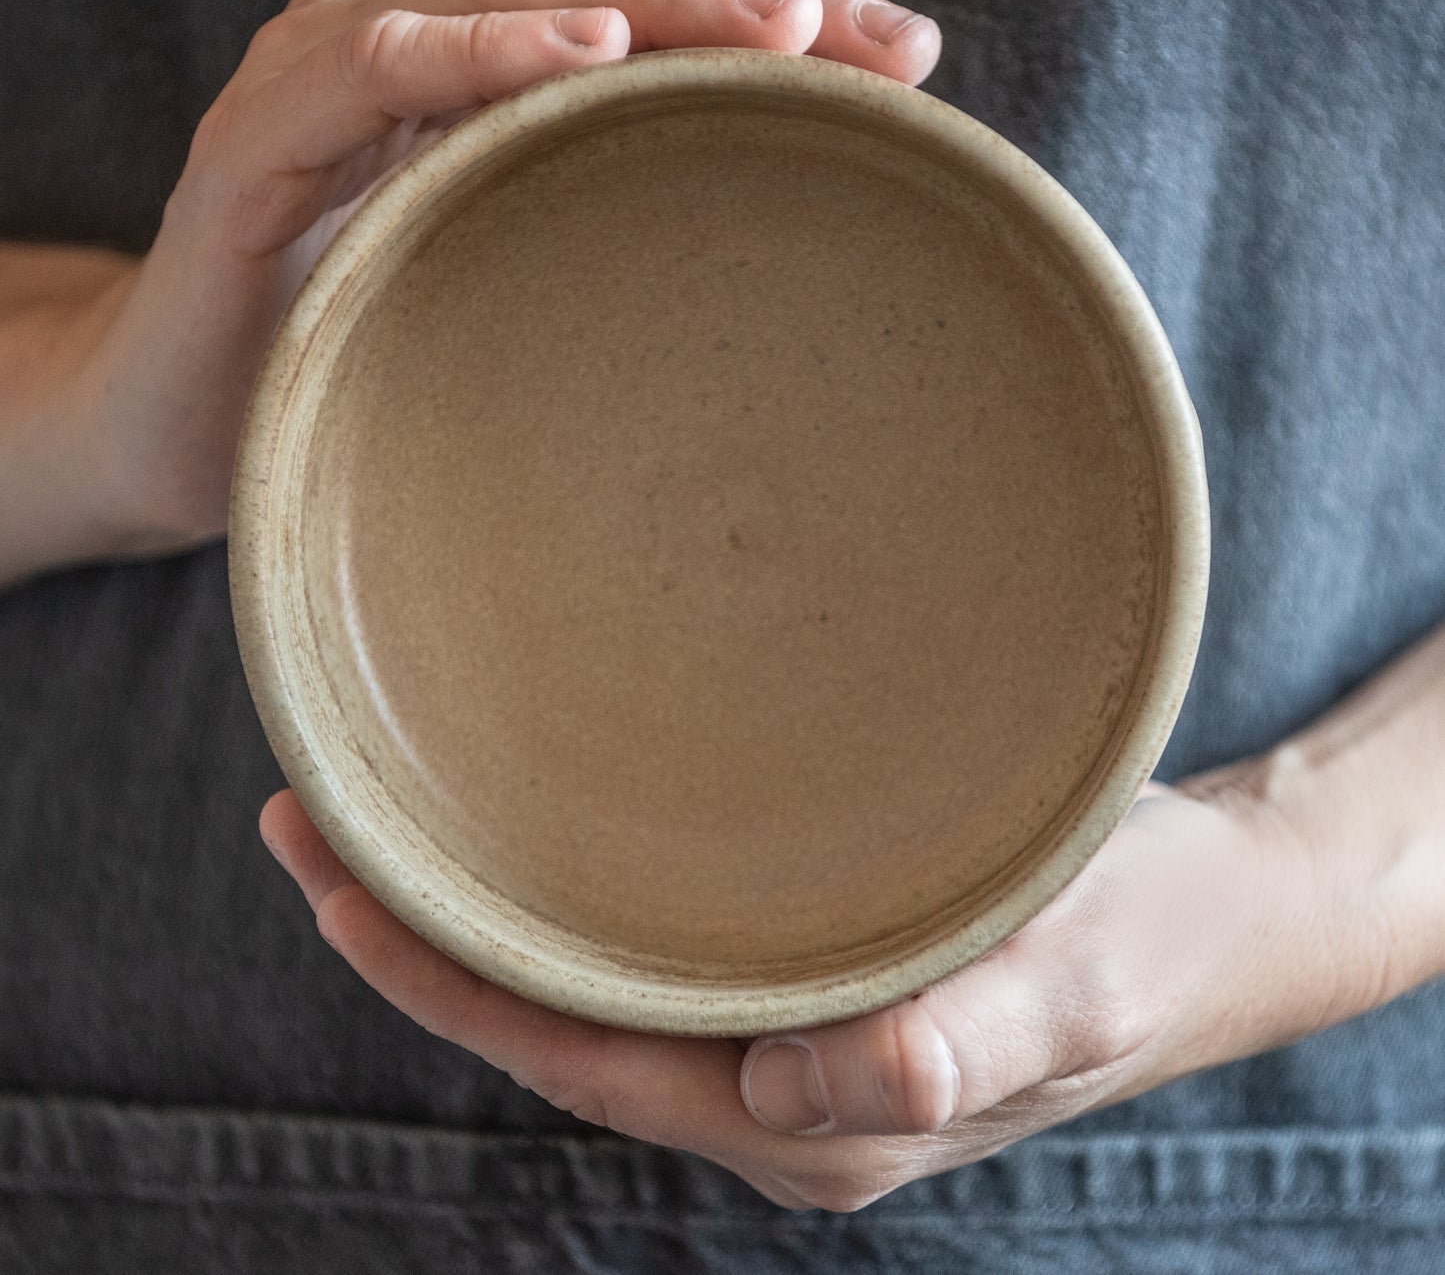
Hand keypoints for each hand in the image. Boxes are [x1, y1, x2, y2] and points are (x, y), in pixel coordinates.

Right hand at [7, 0, 939, 578]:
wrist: (186, 416)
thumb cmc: (367, 344)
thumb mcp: (516, 277)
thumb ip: (612, 233)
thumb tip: (791, 273)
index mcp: (486, 56)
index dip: (778, 14)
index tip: (907, 61)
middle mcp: (412, 23)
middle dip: (748, 0)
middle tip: (877, 42)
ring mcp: (328, 65)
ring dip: (646, 0)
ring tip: (774, 28)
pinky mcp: (259, 137)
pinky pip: (376, 65)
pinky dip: (479, 50)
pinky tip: (581, 50)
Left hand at [260, 773, 1372, 1210]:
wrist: (1214, 921)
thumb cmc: (1151, 946)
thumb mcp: (1075, 984)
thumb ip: (963, 1040)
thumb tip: (820, 1085)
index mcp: (805, 1120)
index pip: (579, 1058)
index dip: (445, 982)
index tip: (333, 880)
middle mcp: (771, 1088)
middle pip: (554, 1022)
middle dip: (420, 938)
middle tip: (307, 816)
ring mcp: (782, 1036)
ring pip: (589, 985)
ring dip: (481, 910)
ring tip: (384, 810)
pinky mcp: (804, 973)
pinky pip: (649, 948)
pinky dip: (565, 893)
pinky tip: (532, 829)